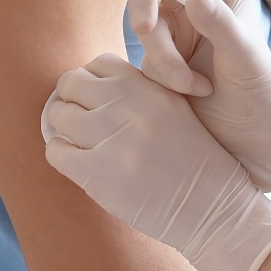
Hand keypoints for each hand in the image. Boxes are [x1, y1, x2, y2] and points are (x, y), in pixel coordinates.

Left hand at [43, 54, 270, 270]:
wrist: (215, 207)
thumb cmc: (194, 159)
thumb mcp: (176, 109)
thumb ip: (141, 91)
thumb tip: (90, 81)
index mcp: (150, 87)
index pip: (99, 63)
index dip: (94, 80)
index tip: (97, 99)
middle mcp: (129, 107)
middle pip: (70, 83)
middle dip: (70, 99)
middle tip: (79, 118)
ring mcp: (112, 140)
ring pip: (58, 115)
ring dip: (62, 127)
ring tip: (78, 141)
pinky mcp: (97, 175)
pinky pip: (56, 151)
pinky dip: (61, 154)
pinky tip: (79, 162)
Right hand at [127, 0, 270, 190]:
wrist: (257, 139)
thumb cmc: (262, 91)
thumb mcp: (244, 55)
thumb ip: (219, 24)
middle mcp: (198, 10)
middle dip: (146, 12)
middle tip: (146, 29)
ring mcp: (178, 37)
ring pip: (145, 29)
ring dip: (163, 58)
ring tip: (194, 86)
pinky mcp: (164, 65)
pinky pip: (146, 60)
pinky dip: (164, 77)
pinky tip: (193, 92)